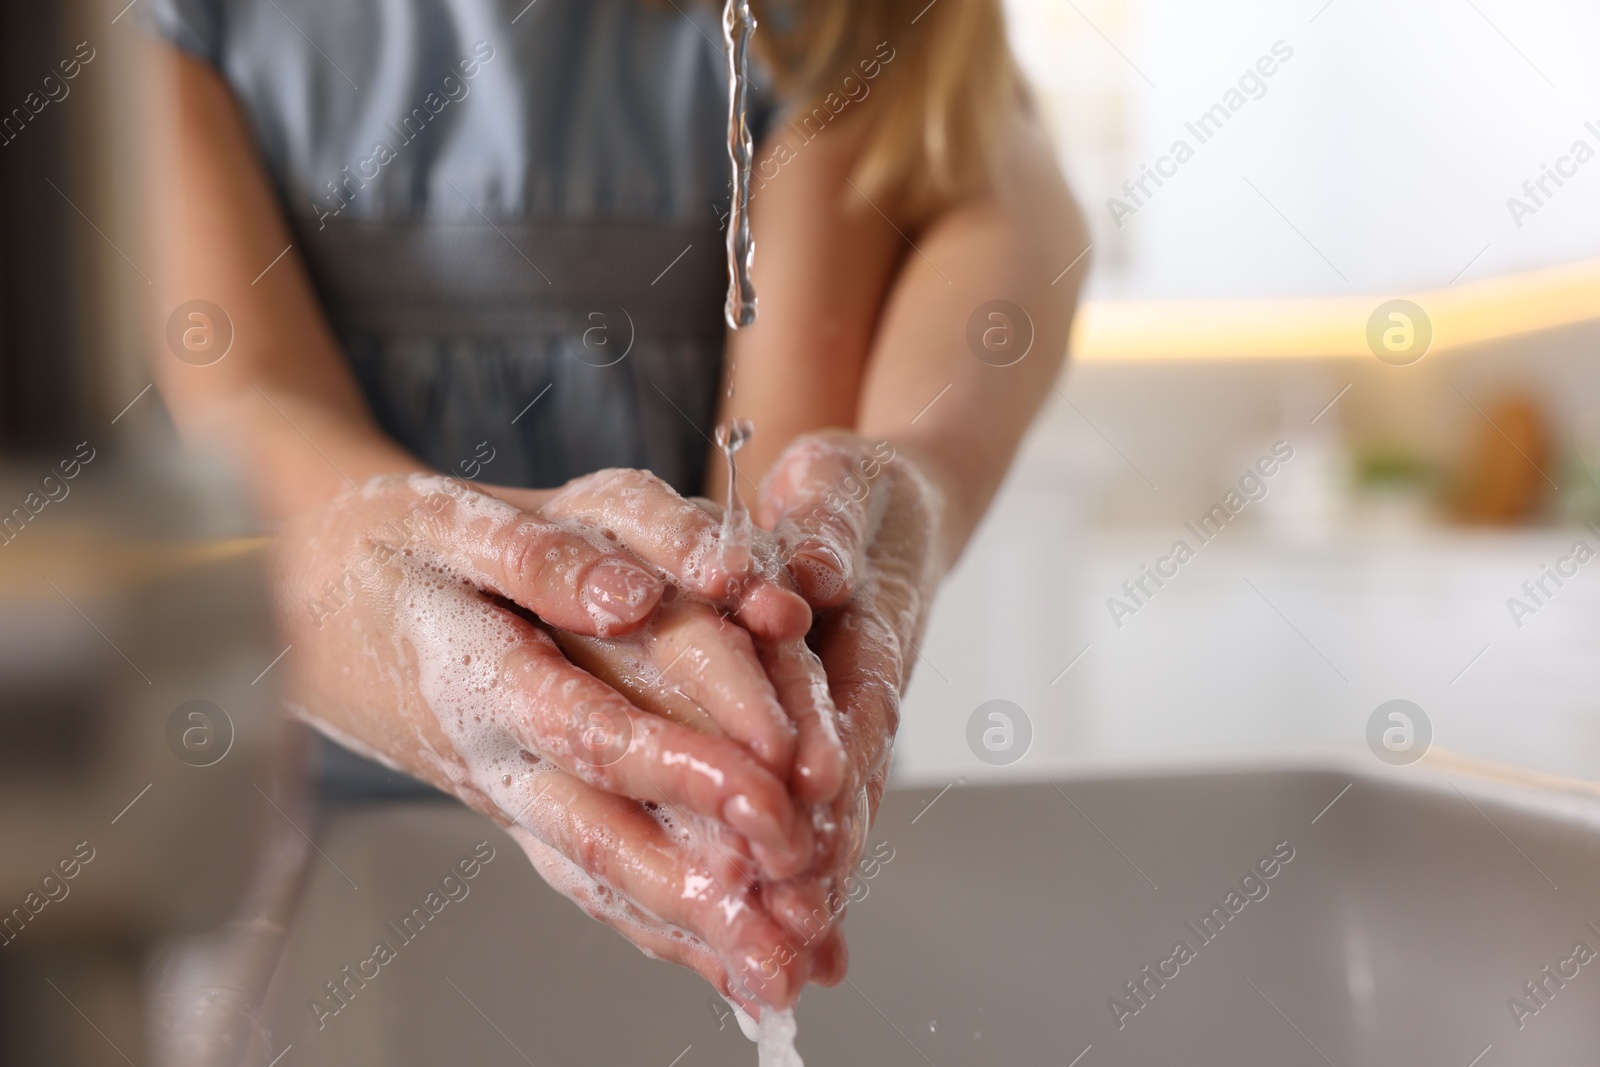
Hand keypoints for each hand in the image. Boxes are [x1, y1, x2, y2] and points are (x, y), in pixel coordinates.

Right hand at [272, 473, 825, 1003]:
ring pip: (602, 876)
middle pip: (606, 833)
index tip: (769, 795)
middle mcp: (498, 756)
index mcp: (481, 676)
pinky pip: (592, 884)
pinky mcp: (525, 812)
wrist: (314, 600)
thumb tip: (631, 594)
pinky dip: (662, 931)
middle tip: (800, 919)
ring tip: (782, 975)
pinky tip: (730, 968)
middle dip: (707, 883)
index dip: (681, 766)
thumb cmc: (395, 550)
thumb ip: (541, 556)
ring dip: (695, 931)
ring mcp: (510, 796)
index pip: (589, 729)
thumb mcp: (449, 522)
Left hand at [755, 432, 944, 936]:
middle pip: (853, 765)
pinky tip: (783, 921)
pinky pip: (817, 801)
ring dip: (818, 866)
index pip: (858, 683)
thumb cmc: (856, 490)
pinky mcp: (826, 735)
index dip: (838, 732)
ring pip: (838, 800)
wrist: (890, 510)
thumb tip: (811, 574)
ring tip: (789, 937)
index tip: (816, 784)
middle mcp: (868, 679)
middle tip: (798, 899)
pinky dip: (807, 858)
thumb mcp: (841, 477)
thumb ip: (826, 523)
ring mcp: (850, 715)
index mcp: (873, 614)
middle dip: (828, 834)